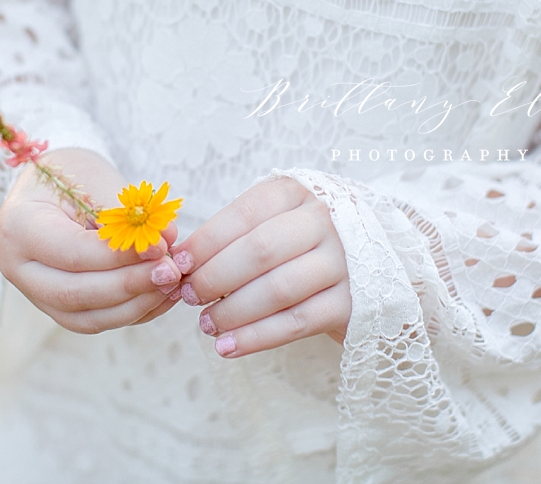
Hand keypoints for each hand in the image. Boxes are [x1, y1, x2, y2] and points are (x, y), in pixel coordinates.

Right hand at [0, 147, 182, 333]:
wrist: (53, 185)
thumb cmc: (74, 176)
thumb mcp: (98, 181)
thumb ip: (129, 214)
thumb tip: (167, 241)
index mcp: (19, 227)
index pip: (73, 253)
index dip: (120, 256)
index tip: (161, 248)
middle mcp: (19, 268)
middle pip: (75, 293)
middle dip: (130, 286)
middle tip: (172, 272)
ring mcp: (35, 293)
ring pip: (87, 317)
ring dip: (136, 304)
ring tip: (172, 283)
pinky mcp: (57, 308)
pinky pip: (96, 320)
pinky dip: (132, 312)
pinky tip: (162, 294)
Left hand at [169, 176, 349, 358]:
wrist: (362, 266)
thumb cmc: (296, 243)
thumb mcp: (268, 222)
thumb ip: (230, 237)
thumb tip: (180, 263)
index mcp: (296, 193)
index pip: (245, 214)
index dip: (206, 241)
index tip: (178, 264)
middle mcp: (323, 221)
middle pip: (260, 251)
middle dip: (215, 277)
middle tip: (190, 296)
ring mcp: (342, 261)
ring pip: (277, 289)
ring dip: (233, 311)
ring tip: (206, 324)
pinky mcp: (351, 302)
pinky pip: (296, 323)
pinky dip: (256, 337)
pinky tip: (228, 347)